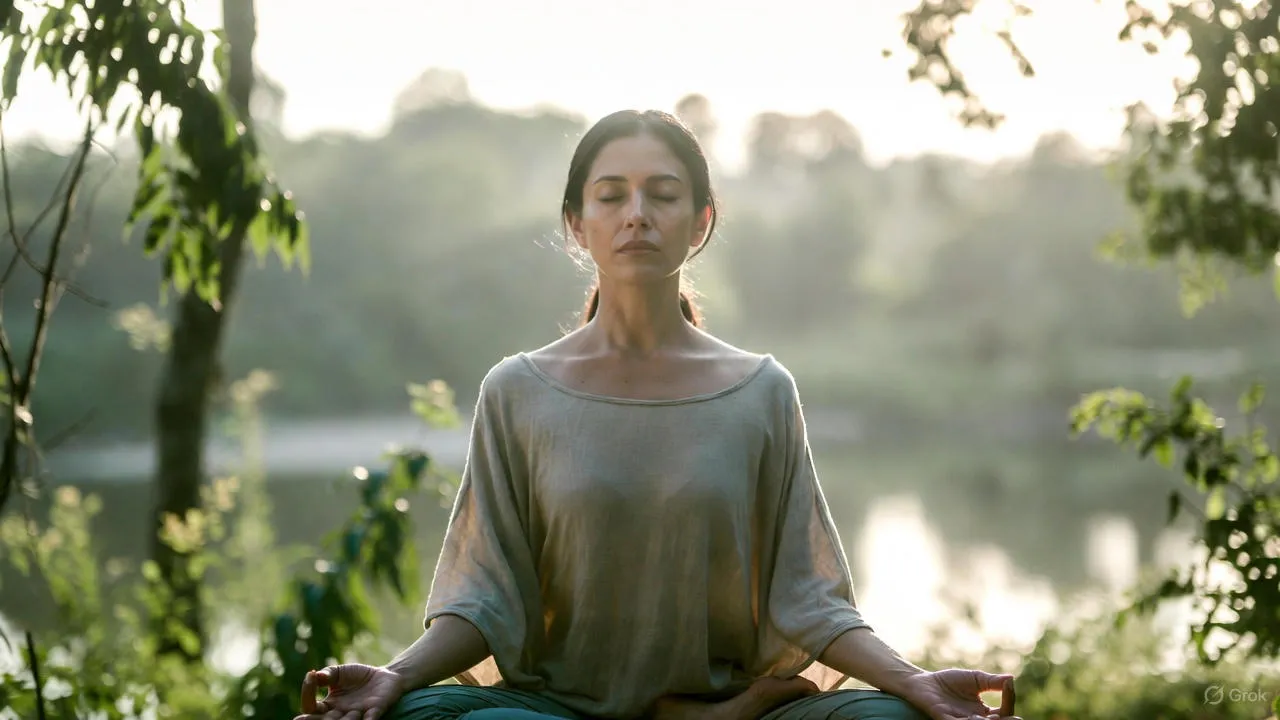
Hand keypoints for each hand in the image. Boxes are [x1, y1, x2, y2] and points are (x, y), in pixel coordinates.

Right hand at [294, 663, 407, 719]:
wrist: (384, 675)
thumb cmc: (358, 676)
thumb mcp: (339, 672)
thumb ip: (327, 674)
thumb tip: (314, 675)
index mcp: (329, 705)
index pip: (312, 707)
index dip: (307, 694)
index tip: (310, 676)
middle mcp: (340, 713)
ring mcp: (358, 714)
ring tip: (348, 712)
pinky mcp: (375, 711)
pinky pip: (370, 719)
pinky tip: (365, 719)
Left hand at [898, 669, 1019, 719]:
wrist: (924, 681)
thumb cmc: (949, 681)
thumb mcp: (975, 679)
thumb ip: (992, 681)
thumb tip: (1011, 679)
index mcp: (983, 712)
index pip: (1004, 712)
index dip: (1009, 700)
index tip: (1008, 684)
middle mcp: (975, 719)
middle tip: (1014, 718)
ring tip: (995, 717)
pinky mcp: (945, 719)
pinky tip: (977, 717)